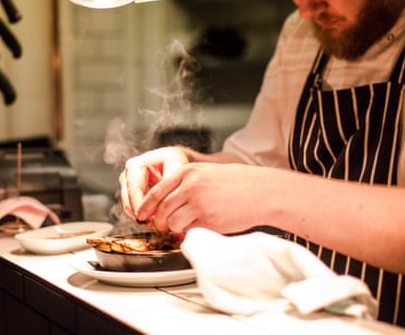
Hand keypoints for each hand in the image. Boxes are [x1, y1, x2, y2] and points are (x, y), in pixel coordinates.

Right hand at [118, 147, 188, 222]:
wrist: (175, 162)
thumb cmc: (175, 160)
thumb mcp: (176, 165)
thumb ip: (169, 182)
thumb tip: (162, 201)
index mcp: (134, 166)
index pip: (134, 191)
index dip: (141, 207)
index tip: (152, 219)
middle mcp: (127, 177)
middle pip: (128, 203)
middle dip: (143, 216)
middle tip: (159, 225)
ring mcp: (127, 187)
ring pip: (131, 210)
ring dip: (144, 219)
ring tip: (162, 223)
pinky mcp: (132, 197)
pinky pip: (136, 211)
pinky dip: (146, 217)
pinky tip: (159, 219)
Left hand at [135, 162, 266, 233]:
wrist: (262, 191)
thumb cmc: (236, 182)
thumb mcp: (205, 172)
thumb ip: (184, 184)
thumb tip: (163, 203)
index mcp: (187, 172)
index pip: (156, 191)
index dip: (146, 206)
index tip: (142, 215)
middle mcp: (190, 186)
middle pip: (161, 210)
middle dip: (159, 222)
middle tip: (163, 226)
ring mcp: (199, 204)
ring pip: (172, 223)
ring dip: (174, 228)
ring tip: (183, 226)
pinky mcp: (209, 221)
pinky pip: (188, 232)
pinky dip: (189, 233)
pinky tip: (198, 228)